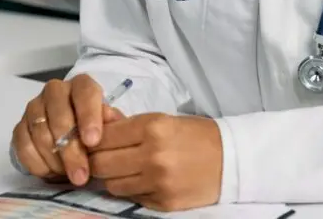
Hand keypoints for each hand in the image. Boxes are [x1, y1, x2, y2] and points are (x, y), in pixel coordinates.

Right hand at [11, 75, 120, 185]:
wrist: (74, 137)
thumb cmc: (96, 128)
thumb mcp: (111, 125)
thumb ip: (113, 122)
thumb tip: (111, 120)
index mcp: (81, 85)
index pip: (84, 93)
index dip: (88, 116)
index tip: (93, 141)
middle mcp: (55, 91)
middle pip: (60, 117)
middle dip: (71, 150)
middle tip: (81, 175)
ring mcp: (35, 107)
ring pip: (41, 132)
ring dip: (55, 160)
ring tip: (69, 177)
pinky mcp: (20, 126)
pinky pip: (23, 145)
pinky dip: (37, 163)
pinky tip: (51, 173)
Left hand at [89, 113, 222, 211]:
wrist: (230, 159)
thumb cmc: (194, 134)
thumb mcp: (162, 119)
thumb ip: (126, 123)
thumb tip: (96, 120)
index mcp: (152, 127)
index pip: (102, 137)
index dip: (93, 140)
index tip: (93, 141)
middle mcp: (152, 155)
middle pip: (101, 164)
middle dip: (97, 161)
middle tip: (103, 158)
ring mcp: (158, 182)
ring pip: (111, 184)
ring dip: (113, 177)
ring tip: (124, 169)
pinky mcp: (163, 203)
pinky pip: (131, 197)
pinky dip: (131, 189)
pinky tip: (141, 180)